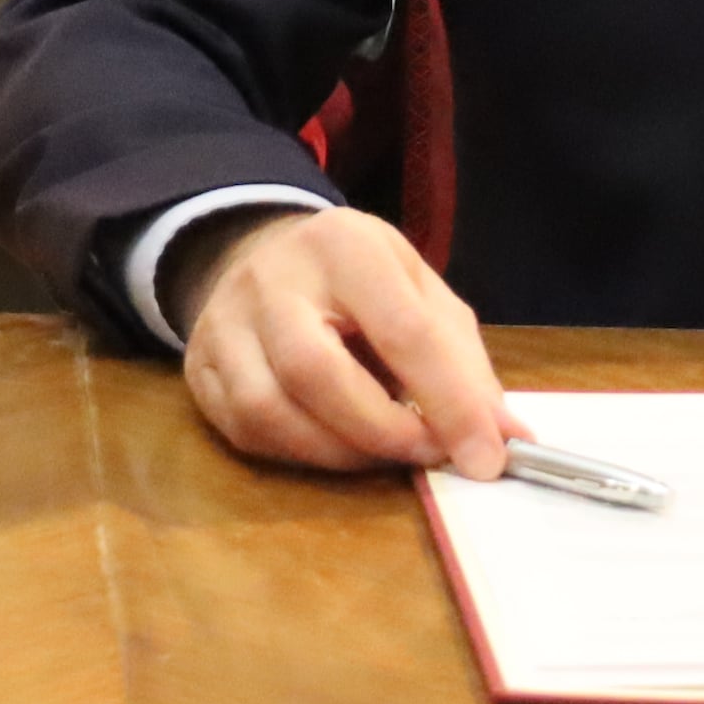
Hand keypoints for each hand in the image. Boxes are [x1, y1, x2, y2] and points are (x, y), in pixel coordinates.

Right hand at [172, 205, 514, 475]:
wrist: (264, 255)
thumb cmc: (359, 282)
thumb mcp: (421, 293)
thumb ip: (463, 363)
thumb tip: (505, 439)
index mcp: (344, 245)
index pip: (401, 330)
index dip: (449, 402)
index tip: (487, 458)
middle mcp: (272, 278)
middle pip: (315, 371)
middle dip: (382, 432)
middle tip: (427, 455)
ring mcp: (224, 323)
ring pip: (267, 409)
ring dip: (338, 452)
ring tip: (381, 453)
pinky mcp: (199, 368)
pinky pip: (244, 431)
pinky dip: (300, 454)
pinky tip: (334, 444)